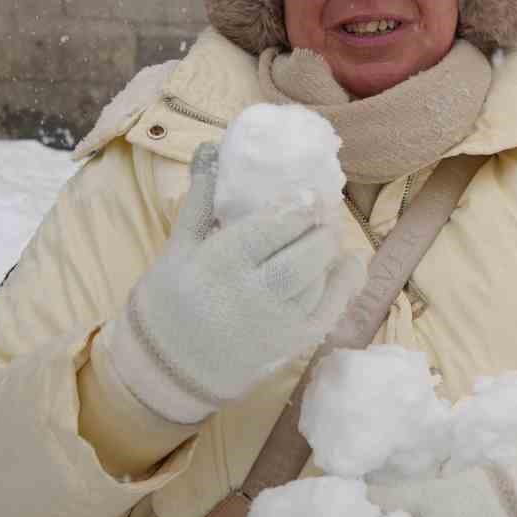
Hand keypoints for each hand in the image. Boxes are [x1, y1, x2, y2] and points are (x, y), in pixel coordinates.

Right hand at [105, 142, 364, 423]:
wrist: (165, 368)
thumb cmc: (168, 300)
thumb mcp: (178, 247)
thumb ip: (202, 198)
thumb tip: (213, 148)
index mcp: (218, 265)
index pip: (271, 230)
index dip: (298, 208)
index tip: (311, 192)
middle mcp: (250, 296)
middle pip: (301, 256)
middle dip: (321, 228)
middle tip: (327, 207)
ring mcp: (273, 325)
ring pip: (316, 282)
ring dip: (331, 252)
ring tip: (331, 230)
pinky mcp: (289, 346)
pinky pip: (327, 313)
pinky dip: (345, 286)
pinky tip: (352, 264)